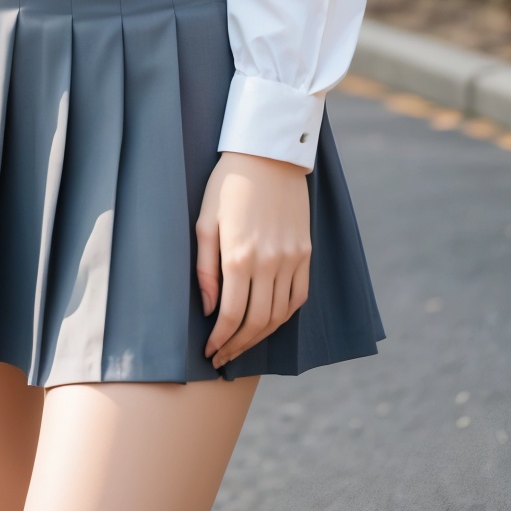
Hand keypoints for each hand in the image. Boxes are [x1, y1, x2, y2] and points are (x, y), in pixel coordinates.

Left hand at [196, 151, 310, 368]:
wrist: (268, 154)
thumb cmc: (228, 185)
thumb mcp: (205, 221)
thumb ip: (205, 269)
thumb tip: (209, 309)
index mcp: (238, 256)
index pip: (230, 316)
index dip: (220, 340)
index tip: (211, 352)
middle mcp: (268, 263)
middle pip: (256, 322)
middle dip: (238, 346)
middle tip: (224, 356)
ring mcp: (291, 258)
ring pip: (279, 315)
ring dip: (261, 336)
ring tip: (243, 343)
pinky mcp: (305, 252)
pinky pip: (299, 297)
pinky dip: (285, 315)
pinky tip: (270, 321)